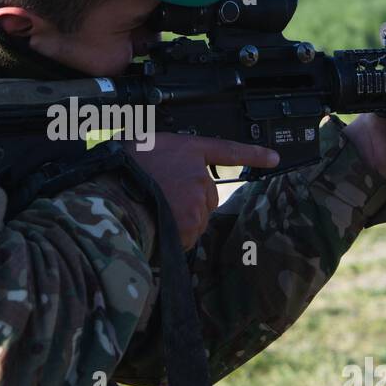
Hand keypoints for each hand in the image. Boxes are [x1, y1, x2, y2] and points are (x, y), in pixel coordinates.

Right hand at [125, 133, 278, 249]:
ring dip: (180, 221)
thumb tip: (161, 169)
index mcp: (187, 150)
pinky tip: (155, 228)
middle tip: (160, 201)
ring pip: (197, 218)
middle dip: (189, 203)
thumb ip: (162, 155)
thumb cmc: (119, 170)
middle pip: (207, 196)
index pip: (227, 150)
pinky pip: (187, 236)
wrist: (111, 194)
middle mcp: (198, 173)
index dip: (252, 154)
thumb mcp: (140, 147)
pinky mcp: (191, 222)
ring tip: (152, 213)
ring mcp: (197, 199)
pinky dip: (174, 237)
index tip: (274, 158)